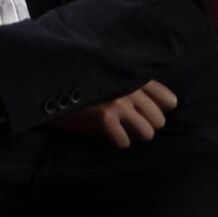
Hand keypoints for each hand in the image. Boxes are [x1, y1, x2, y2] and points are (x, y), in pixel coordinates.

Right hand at [53, 80, 176, 148]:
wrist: (48, 81)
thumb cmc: (78, 79)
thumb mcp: (107, 75)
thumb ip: (128, 84)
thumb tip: (148, 107)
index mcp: (133, 76)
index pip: (169, 100)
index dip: (159, 110)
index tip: (144, 111)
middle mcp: (130, 88)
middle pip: (159, 120)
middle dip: (145, 125)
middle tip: (128, 123)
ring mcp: (118, 103)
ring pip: (147, 133)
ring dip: (132, 135)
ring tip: (118, 129)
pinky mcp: (104, 118)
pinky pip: (124, 142)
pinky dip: (115, 141)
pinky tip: (104, 132)